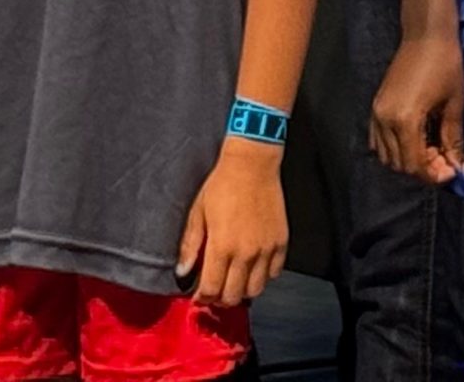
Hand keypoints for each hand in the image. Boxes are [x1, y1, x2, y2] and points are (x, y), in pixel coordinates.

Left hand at [177, 141, 287, 306]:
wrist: (252, 164)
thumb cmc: (222, 185)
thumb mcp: (198, 212)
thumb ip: (190, 245)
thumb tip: (183, 271)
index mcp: (221, 247)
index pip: (211, 290)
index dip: (202, 298)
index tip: (199, 295)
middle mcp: (245, 253)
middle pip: (233, 297)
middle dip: (221, 298)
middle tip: (215, 290)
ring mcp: (266, 249)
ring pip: (255, 290)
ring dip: (242, 290)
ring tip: (234, 280)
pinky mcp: (281, 242)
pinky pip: (274, 273)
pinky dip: (264, 275)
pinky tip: (254, 265)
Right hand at [369, 31, 463, 184]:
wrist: (426, 34)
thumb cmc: (445, 64)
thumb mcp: (454, 103)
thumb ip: (453, 138)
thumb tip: (459, 166)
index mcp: (405, 120)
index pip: (414, 164)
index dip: (434, 174)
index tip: (453, 170)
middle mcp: (385, 120)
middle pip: (399, 163)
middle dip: (423, 169)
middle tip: (445, 161)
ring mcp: (377, 113)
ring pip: (386, 154)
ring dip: (408, 159)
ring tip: (431, 150)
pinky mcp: (376, 106)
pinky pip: (378, 139)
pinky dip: (394, 147)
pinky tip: (414, 140)